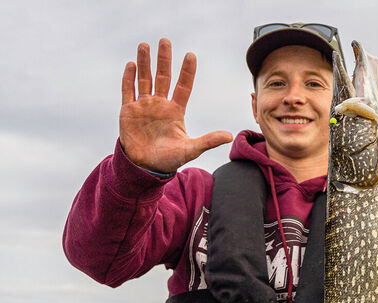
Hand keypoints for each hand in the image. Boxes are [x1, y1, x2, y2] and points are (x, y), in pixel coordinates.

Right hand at [120, 38, 232, 172]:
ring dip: (144, 63)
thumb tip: (229, 136)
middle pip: (163, 77)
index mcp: (175, 111)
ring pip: (145, 79)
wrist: (146, 167)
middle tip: (165, 40)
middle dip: (164, 59)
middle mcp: (160, 104)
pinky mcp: (128, 110)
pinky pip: (128, 90)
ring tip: (144, 45)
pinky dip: (129, 78)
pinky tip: (131, 65)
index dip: (187, 72)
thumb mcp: (191, 149)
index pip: (183, 87)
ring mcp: (144, 106)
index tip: (190, 55)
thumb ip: (208, 141)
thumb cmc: (169, 159)